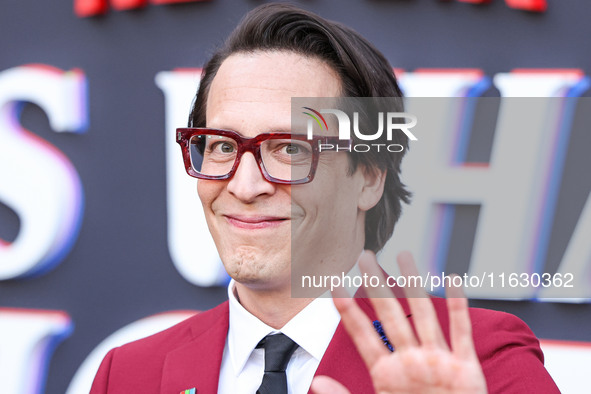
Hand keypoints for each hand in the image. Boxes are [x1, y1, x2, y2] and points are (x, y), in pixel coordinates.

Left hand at [311, 251, 486, 393]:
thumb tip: (316, 383)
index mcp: (385, 372)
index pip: (362, 333)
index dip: (348, 309)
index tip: (335, 286)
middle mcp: (410, 359)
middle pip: (390, 314)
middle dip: (377, 285)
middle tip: (365, 257)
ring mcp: (436, 360)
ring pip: (423, 314)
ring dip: (414, 285)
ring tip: (405, 258)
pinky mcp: (464, 368)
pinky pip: (461, 333)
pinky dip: (459, 308)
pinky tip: (452, 282)